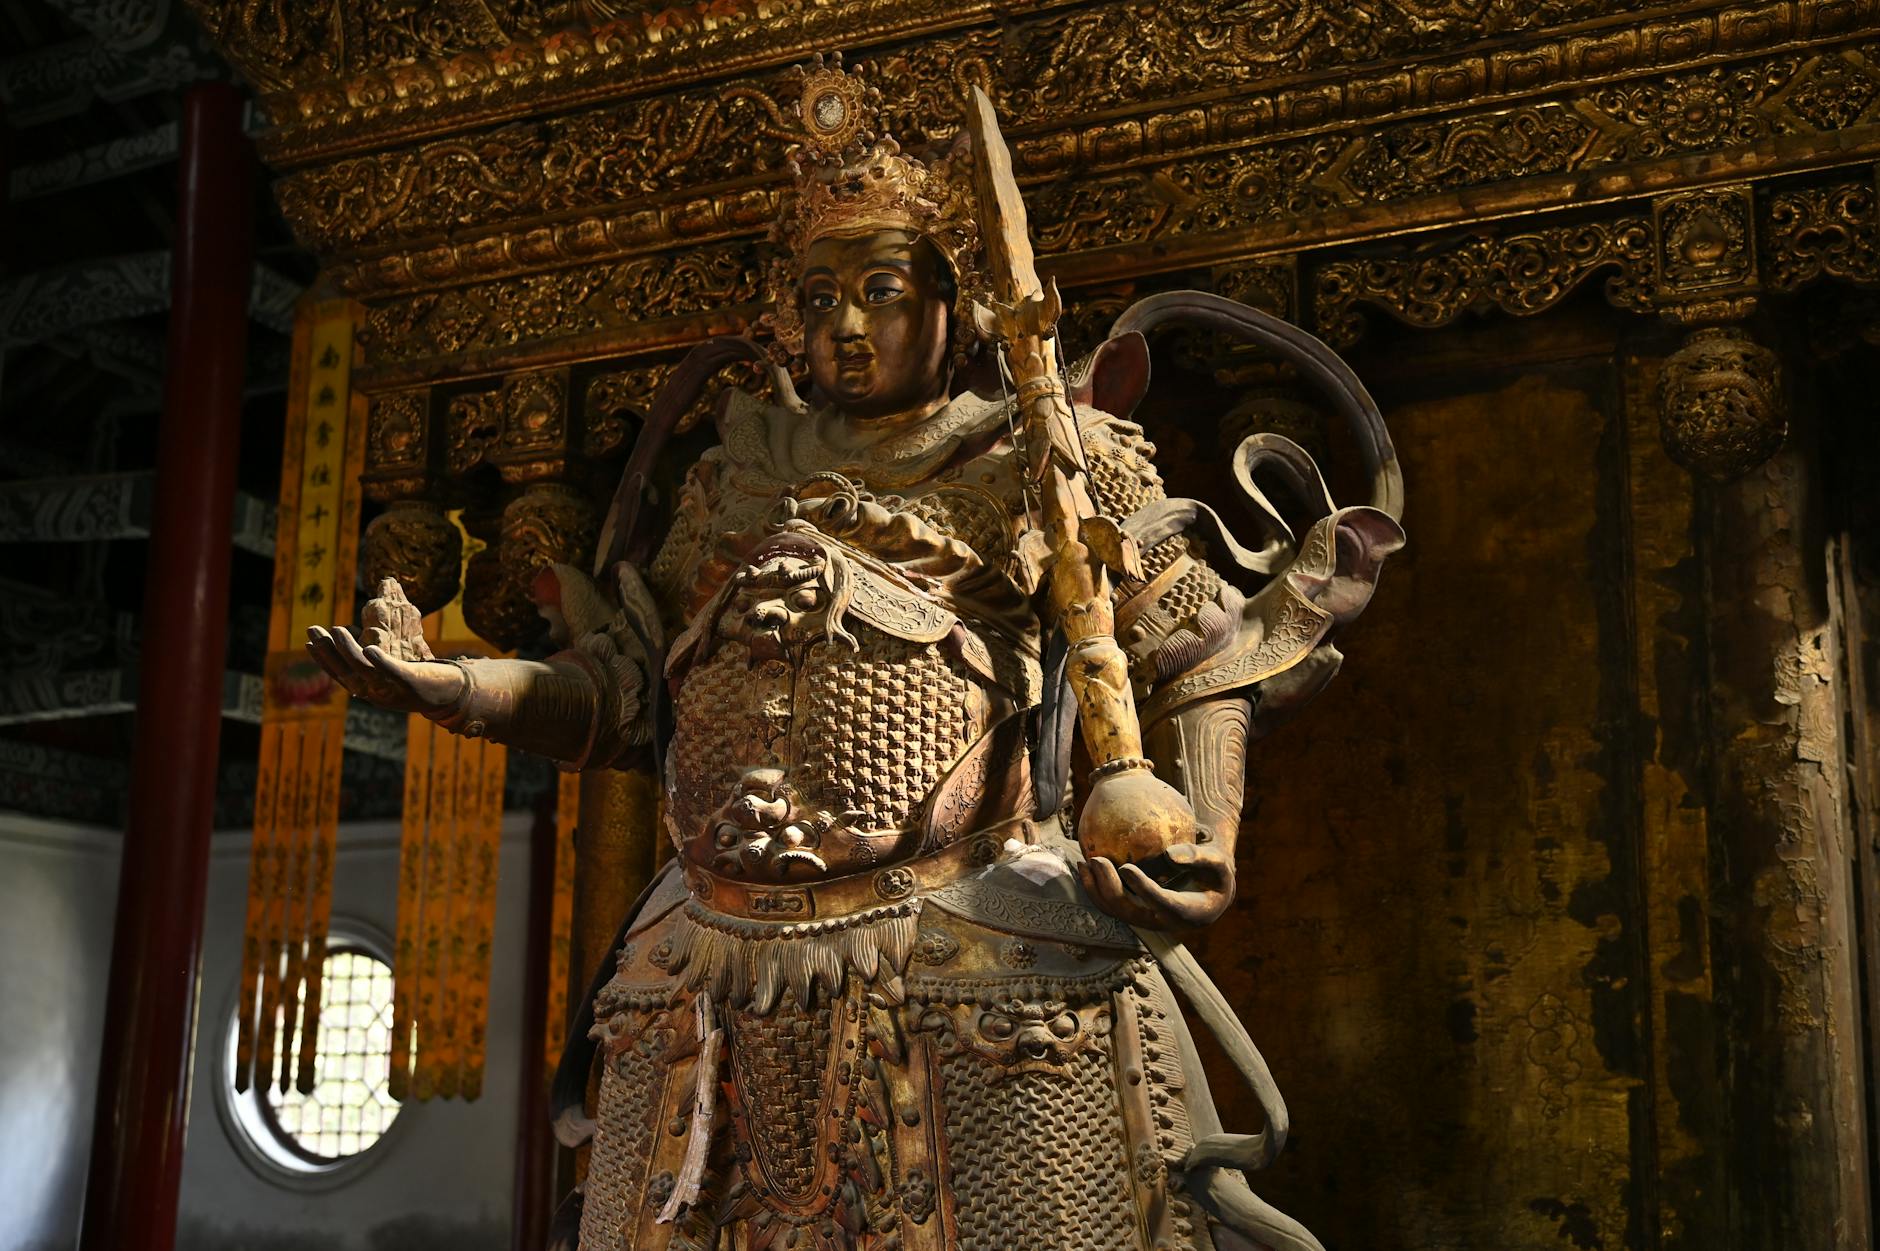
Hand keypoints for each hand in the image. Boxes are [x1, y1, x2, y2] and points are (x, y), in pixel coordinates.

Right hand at [306, 578, 465, 713]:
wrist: (455, 695)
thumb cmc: (424, 681)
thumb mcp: (395, 674)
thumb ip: (377, 665)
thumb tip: (363, 644)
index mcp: (372, 691)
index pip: (341, 675)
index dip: (324, 660)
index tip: (309, 642)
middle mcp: (378, 693)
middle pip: (346, 672)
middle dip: (326, 652)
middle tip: (311, 630)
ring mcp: (394, 688)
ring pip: (364, 670)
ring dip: (347, 650)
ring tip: (335, 630)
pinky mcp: (412, 682)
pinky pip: (392, 672)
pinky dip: (379, 661)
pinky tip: (369, 647)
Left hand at [1077, 840, 1235, 930]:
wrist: (1210, 894)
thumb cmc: (1215, 873)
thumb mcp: (1219, 863)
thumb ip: (1198, 857)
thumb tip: (1168, 854)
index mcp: (1187, 913)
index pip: (1161, 904)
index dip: (1143, 889)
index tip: (1126, 868)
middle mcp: (1163, 923)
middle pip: (1130, 911)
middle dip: (1109, 888)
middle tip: (1097, 860)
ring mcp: (1146, 920)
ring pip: (1115, 912)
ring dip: (1095, 890)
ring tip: (1083, 863)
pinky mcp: (1136, 913)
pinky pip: (1111, 905)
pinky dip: (1095, 888)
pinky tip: (1085, 866)